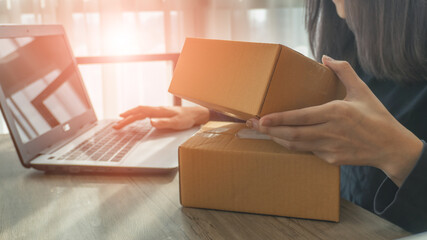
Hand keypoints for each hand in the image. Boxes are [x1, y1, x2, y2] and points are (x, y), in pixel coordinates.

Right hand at [113, 105, 209, 129]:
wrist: (195, 114)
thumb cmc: (186, 119)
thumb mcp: (176, 123)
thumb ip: (164, 122)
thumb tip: (151, 122)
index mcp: (159, 111)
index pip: (141, 111)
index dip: (130, 114)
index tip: (120, 118)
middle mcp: (157, 109)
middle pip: (138, 112)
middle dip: (127, 118)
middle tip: (117, 125)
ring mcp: (159, 111)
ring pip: (141, 112)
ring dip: (131, 116)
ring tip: (122, 121)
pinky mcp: (161, 113)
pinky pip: (146, 113)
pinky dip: (138, 115)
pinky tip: (136, 118)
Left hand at [247, 55, 422, 186]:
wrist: (390, 147)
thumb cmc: (376, 117)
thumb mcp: (362, 90)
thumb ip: (344, 71)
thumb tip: (325, 57)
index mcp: (337, 113)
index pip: (301, 117)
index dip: (280, 119)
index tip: (263, 118)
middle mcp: (331, 131)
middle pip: (293, 135)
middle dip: (270, 131)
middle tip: (253, 124)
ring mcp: (330, 148)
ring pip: (297, 145)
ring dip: (278, 139)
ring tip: (263, 131)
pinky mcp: (331, 159)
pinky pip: (308, 151)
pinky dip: (294, 145)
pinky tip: (284, 139)